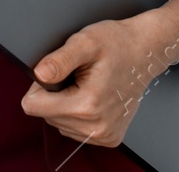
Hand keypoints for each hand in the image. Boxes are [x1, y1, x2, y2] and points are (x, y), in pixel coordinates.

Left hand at [20, 0, 178, 146]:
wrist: (145, 53)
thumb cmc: (117, 44)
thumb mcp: (85, 41)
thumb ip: (59, 60)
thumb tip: (39, 74)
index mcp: (87, 105)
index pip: (33, 106)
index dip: (39, 85)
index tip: (58, 72)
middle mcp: (96, 127)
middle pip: (46, 116)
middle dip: (54, 94)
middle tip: (76, 75)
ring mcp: (104, 135)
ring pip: (59, 123)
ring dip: (65, 104)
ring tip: (85, 84)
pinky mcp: (109, 138)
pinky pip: (75, 129)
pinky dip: (77, 113)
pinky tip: (93, 96)